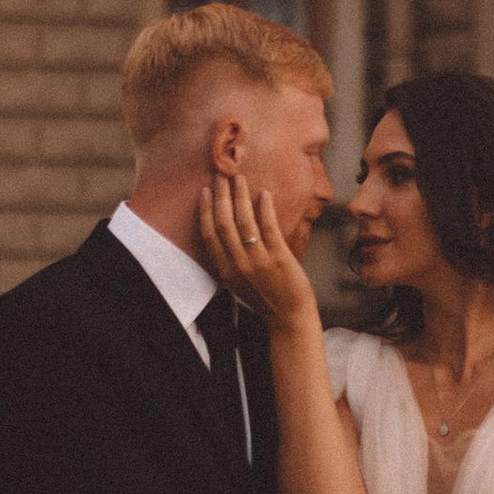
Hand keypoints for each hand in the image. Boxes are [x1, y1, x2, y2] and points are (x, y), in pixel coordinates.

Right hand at [198, 175, 319, 335]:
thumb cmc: (264, 297)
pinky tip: (264, 194)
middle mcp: (238, 266)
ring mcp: (258, 262)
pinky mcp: (279, 259)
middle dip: (220, 196)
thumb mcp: (238, 282)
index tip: (204, 191)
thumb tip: (225, 230)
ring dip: (240, 197)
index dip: (205, 211)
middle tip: (221, 176)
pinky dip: (264, 208)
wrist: (289, 317)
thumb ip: (229, 260)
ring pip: (244, 222)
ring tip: (239, 178)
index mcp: (225, 271)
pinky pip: (269, 228)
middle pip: (223, 223)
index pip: (208, 235)